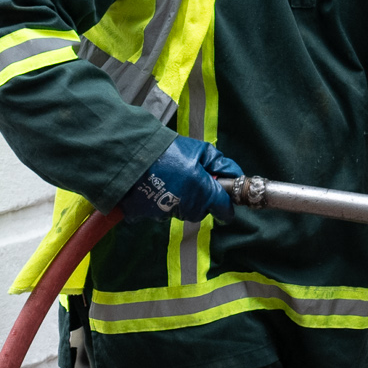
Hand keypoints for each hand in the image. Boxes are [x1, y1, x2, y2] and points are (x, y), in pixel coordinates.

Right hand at [119, 137, 246, 224]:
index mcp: (205, 194)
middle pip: (202, 211)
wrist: (131, 155)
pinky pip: (161, 212)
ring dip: (180, 201)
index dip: (226, 207)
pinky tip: (155, 186)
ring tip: (169, 179)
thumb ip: (221, 164)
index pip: (224, 211)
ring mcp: (168, 214)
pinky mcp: (149, 216)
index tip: (223, 200)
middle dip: (200, 199)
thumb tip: (236, 176)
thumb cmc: (170, 151)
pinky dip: (160, 202)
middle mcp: (190, 208)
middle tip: (190, 179)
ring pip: (182, 212)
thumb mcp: (200, 151)